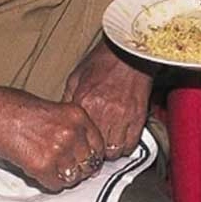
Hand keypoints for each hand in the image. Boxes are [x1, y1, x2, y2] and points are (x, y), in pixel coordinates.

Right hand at [0, 87, 104, 191]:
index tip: (86, 160)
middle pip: (89, 164)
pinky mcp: (42, 166)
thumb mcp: (59, 110)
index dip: (92, 156)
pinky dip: (49, 183)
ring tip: (53, 169)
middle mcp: (72, 133)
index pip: (99, 146)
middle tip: (67, 167)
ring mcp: (58, 150)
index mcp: (78, 116)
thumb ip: (76, 129)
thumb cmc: (21, 111)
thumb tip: (90, 153)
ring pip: (74, 177)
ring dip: (65, 177)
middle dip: (79, 168)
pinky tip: (41, 172)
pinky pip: (56, 185)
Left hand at [62, 41, 153, 159]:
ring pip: (114, 150)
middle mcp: (103, 110)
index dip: (77, 145)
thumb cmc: (104, 60)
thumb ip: (69, 100)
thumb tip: (62, 118)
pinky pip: (131, 143)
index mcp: (84, 101)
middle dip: (93, 152)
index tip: (78, 147)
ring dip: (110, 151)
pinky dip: (126, 146)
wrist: (129, 49)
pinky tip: (122, 140)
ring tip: (107, 146)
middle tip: (93, 150)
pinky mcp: (138, 115)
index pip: (76, 136)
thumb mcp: (76, 77)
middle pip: (95, 148)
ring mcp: (122, 114)